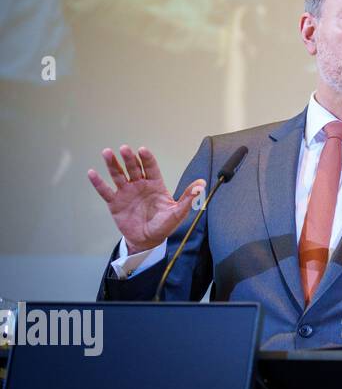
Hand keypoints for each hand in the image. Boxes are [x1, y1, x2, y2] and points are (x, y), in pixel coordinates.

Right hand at [87, 145, 205, 253]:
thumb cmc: (164, 225)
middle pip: (133, 168)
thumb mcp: (177, 212)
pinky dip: (98, 182)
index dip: (147, 159)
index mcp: (155, 185)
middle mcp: (140, 185)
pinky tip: (92, 173)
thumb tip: (202, 184)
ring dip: (112, 164)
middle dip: (129, 158)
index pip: (151, 168)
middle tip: (124, 149)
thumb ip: (188, 197)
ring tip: (107, 152)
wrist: (148, 240)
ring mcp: (126, 192)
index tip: (142, 150)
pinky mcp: (115, 203)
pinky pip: (105, 191)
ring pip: (118, 175)